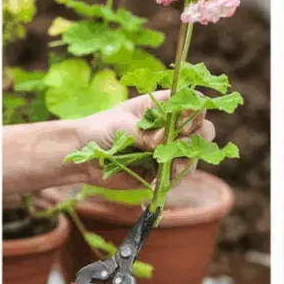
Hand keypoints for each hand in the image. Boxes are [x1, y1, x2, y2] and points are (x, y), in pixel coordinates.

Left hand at [78, 90, 214, 188]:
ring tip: (172, 169)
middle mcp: (169, 127)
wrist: (82, 157)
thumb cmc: (98, 130)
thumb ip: (144, 134)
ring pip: (193, 155)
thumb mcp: (121, 127)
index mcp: (160, 107)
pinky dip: (175, 179)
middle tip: (182, 148)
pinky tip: (164, 182)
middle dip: (197, 139)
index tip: (185, 122)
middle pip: (202, 130)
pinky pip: (178, 176)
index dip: (194, 110)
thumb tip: (164, 140)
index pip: (189, 102)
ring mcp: (167, 150)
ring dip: (187, 162)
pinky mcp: (161, 171)